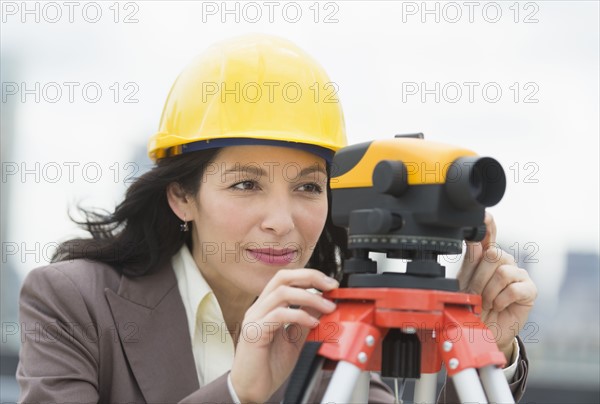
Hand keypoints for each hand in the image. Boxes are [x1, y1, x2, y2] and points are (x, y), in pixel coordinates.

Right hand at [229, 269, 338, 402]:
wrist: (252, 390)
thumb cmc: (268, 366)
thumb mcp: (294, 339)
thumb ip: (305, 320)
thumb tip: (322, 304)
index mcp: (267, 306)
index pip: (287, 279)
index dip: (309, 276)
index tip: (330, 284)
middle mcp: (259, 308)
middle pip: (283, 277)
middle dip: (310, 277)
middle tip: (331, 286)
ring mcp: (254, 318)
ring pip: (282, 293)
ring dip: (310, 298)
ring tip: (328, 308)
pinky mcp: (255, 332)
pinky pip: (279, 315)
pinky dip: (299, 316)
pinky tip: (312, 324)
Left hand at [457, 212, 536, 362]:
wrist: (483, 332)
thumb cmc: (474, 306)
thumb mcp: (465, 283)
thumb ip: (471, 262)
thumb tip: (475, 240)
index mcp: (487, 257)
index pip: (489, 236)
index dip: (489, 225)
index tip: (485, 216)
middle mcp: (504, 262)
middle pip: (494, 254)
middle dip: (479, 278)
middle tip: (476, 294)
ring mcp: (518, 275)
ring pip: (503, 271)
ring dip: (490, 291)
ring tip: (487, 302)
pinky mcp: (530, 290)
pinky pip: (514, 287)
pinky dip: (501, 299)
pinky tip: (498, 305)